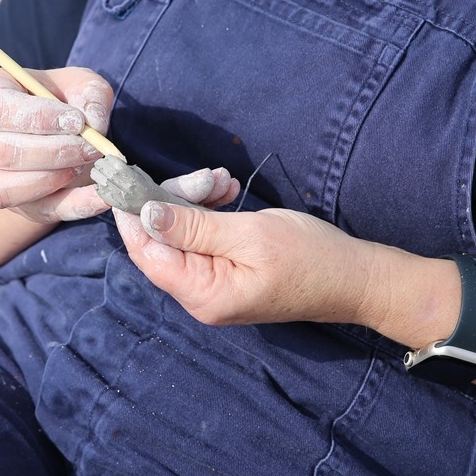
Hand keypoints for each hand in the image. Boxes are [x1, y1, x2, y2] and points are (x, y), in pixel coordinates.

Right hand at [0, 67, 114, 223]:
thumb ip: (91, 94)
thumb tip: (95, 124)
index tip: (76, 121)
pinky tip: (102, 196)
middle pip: (2, 152)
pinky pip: (39, 212)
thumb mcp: (80, 83)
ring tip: (84, 163)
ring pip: (5, 190)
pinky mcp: (18, 204)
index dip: (38, 118)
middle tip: (90, 147)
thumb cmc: (63, 100)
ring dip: (54, 179)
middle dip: (54, 152)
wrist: (60, 131)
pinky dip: (75, 206)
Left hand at [114, 199, 378, 327]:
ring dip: (197, 202)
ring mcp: (213, 288)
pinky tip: (227, 192)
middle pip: (162, 243)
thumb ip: (194, 226)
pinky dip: (210, 214)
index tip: (120, 178)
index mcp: (203, 295)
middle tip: (208, 177)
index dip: (130, 216)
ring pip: (182, 236)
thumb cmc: (310, 257)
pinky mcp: (225, 275)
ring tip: (225, 182)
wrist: (355, 278)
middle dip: (176, 201)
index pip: (147, 254)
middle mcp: (200, 298)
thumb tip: (145, 215)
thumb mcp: (249, 234)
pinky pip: (202, 240)